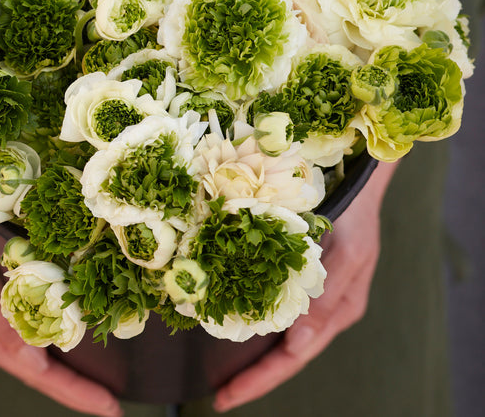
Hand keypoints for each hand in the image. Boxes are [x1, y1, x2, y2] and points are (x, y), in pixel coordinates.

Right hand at [0, 216, 122, 416]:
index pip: (36, 373)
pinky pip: (49, 320)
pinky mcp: (19, 291)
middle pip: (44, 368)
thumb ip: (1, 320)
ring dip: (77, 368)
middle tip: (115, 408)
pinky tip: (90, 342)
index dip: (74, 390)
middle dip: (79, 389)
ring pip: (49, 348)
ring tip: (108, 386)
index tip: (108, 406)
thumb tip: (34, 362)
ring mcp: (9, 314)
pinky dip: (70, 333)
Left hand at [214, 161, 397, 411]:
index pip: (294, 357)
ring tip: (220, 373)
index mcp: (338, 311)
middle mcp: (323, 309)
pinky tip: (233, 324)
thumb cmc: (356, 215)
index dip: (261, 379)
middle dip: (253, 377)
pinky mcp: (300, 275)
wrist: (358, 180)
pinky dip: (254, 321)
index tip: (227, 397)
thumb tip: (298, 346)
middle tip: (217, 396)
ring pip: (279, 335)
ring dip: (252, 355)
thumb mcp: (348, 255)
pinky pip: (275, 306)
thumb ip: (326, 301)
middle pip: (285, 354)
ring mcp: (313, 294)